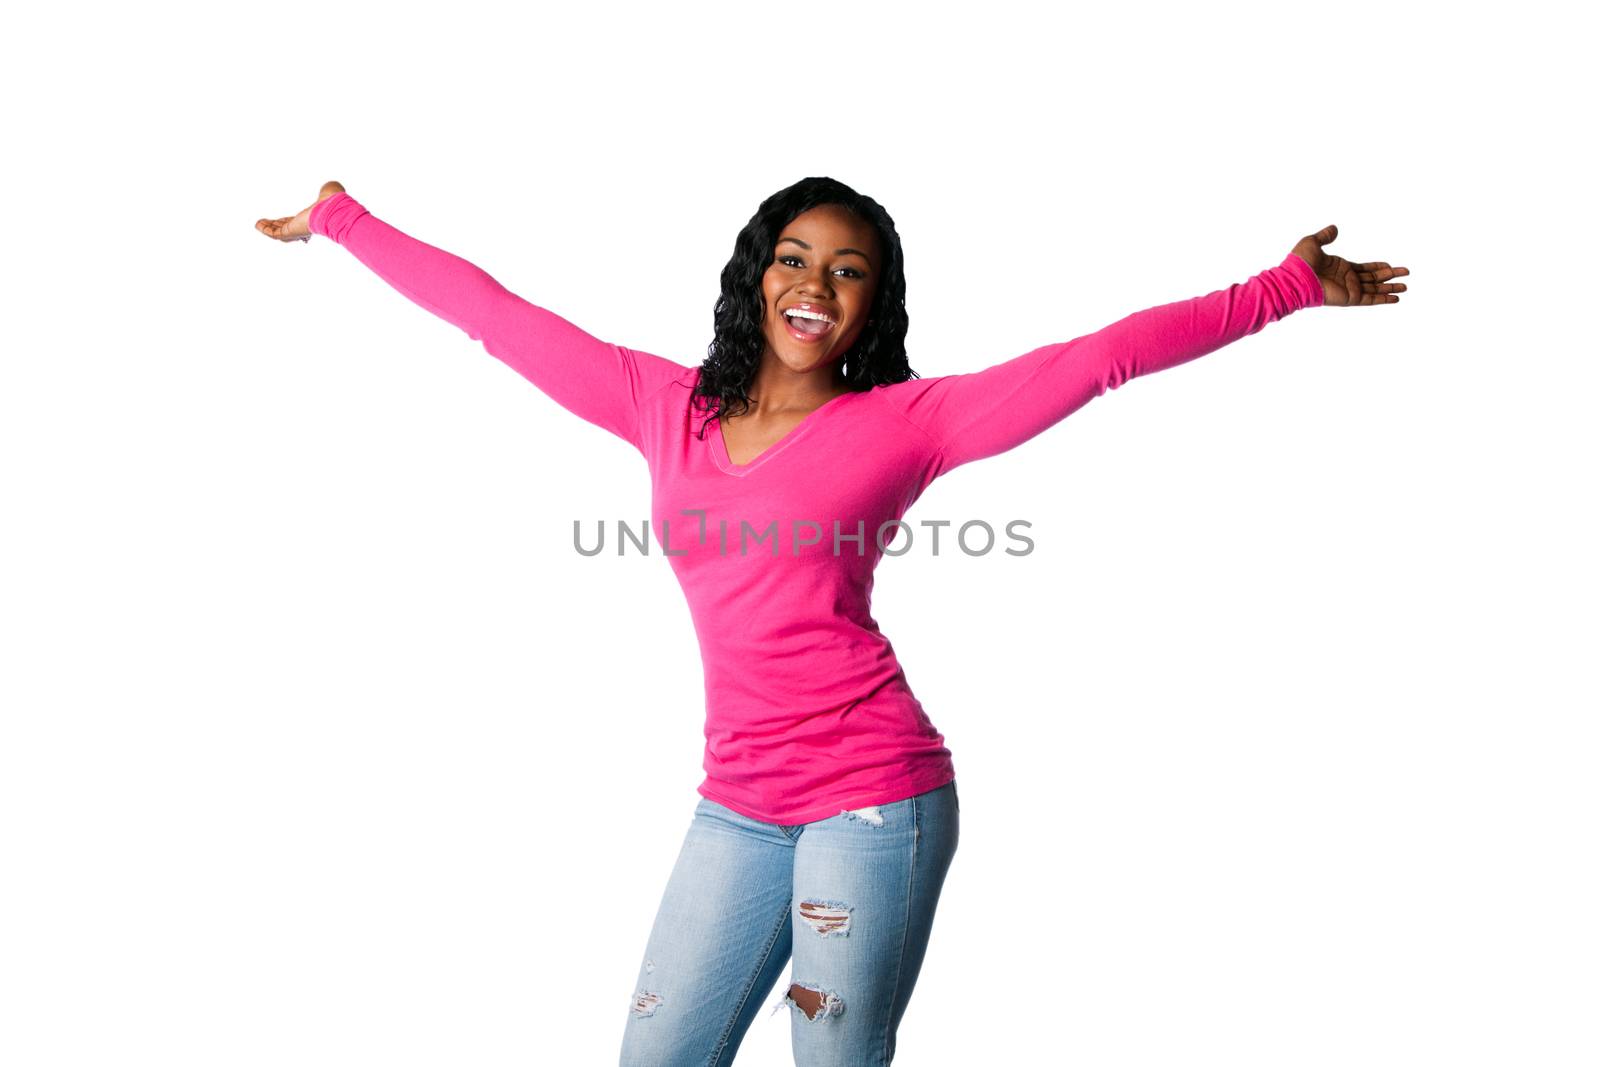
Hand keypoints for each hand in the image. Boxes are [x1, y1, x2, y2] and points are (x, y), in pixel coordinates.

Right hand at [255, 180, 346, 242]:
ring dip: (268, 228)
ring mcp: (297, 230)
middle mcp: (304, 226)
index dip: (288, 221)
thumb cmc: (335, 202)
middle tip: (265, 222)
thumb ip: (327, 190)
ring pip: (279, 232)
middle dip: (275, 225)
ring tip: (258, 224)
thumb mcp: (329, 192)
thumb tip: (329, 187)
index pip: (297, 222)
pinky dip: (266, 230)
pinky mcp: (292, 232)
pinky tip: (257, 225)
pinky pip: (275, 234)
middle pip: (286, 228)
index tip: (281, 220)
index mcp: (311, 218)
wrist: (335, 210)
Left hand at [1290, 224, 1408, 306]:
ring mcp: (1349, 289)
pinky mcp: (1350, 298)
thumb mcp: (1313, 242)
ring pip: (1375, 289)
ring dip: (1391, 288)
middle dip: (1390, 276)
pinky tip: (1395, 298)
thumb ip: (1325, 236)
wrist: (1294, 278)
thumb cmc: (1300, 262)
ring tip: (1405, 287)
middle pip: (1373, 279)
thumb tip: (1334, 228)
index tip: (1389, 265)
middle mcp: (1347, 279)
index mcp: (1340, 268)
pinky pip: (1370, 299)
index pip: (1364, 268)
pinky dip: (1383, 299)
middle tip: (1405, 274)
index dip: (1377, 267)